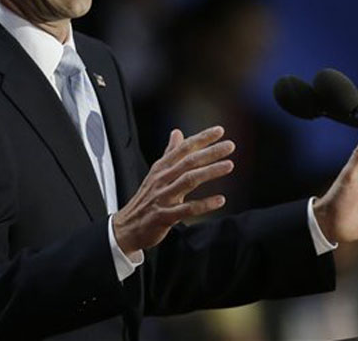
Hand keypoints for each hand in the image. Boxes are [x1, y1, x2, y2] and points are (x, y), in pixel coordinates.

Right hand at [113, 126, 234, 256]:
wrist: (127, 227)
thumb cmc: (146, 199)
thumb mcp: (156, 173)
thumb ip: (169, 152)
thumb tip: (177, 132)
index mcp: (161, 168)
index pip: (183, 148)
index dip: (201, 138)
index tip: (219, 130)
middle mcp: (162, 179)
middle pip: (188, 161)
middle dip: (210, 152)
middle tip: (229, 146)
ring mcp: (163, 197)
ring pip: (188, 180)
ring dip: (209, 172)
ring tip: (229, 165)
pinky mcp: (165, 216)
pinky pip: (187, 209)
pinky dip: (204, 204)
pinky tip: (220, 200)